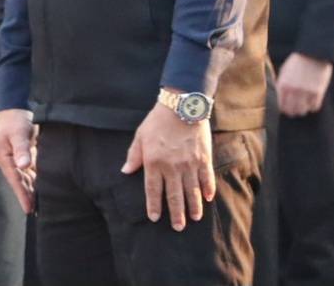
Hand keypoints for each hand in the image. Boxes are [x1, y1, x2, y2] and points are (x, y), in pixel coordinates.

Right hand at [0, 108, 36, 214]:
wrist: (14, 107)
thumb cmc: (15, 119)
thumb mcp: (18, 133)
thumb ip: (22, 150)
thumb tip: (24, 166)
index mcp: (4, 157)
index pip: (15, 180)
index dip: (22, 195)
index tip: (28, 210)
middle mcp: (9, 161)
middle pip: (20, 182)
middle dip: (28, 196)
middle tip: (37, 212)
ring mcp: (16, 159)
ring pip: (26, 178)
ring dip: (33, 190)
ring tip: (41, 204)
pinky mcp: (23, 155)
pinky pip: (30, 171)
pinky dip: (37, 179)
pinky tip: (43, 187)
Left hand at [121, 99, 214, 230]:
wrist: (181, 106)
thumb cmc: (157, 121)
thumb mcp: (140, 136)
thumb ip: (134, 156)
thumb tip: (126, 171)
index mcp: (154, 162)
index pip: (153, 190)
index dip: (154, 205)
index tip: (155, 218)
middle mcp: (172, 167)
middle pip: (174, 195)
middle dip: (176, 213)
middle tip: (178, 227)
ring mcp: (189, 164)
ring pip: (192, 191)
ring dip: (193, 206)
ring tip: (194, 218)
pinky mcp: (204, 159)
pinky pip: (207, 178)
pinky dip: (208, 190)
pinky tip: (208, 199)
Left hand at [276, 53, 332, 117]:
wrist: (312, 54)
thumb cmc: (297, 62)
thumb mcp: (284, 71)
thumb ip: (281, 84)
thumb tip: (280, 97)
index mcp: (283, 84)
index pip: (281, 105)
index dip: (284, 109)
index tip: (286, 110)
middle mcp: (293, 90)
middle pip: (292, 110)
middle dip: (293, 112)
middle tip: (295, 111)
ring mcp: (305, 92)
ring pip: (303, 110)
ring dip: (303, 110)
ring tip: (304, 107)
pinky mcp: (317, 92)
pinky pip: (315, 107)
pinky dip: (313, 107)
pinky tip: (312, 103)